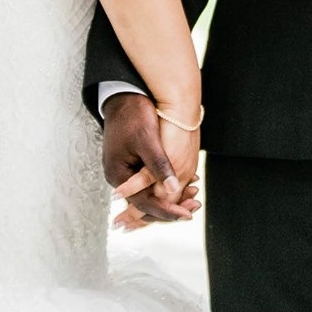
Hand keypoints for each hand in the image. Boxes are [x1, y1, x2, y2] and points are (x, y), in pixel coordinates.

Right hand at [102, 92, 199, 230]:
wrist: (125, 95)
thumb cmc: (134, 114)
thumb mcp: (147, 140)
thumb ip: (158, 166)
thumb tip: (172, 190)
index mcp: (118, 175)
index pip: (143, 204)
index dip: (166, 211)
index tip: (186, 216)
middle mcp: (120, 177)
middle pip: (146, 203)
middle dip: (170, 208)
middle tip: (192, 210)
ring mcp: (126, 171)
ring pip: (150, 194)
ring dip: (170, 198)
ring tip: (192, 198)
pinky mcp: (133, 164)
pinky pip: (150, 183)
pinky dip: (166, 186)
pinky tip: (183, 184)